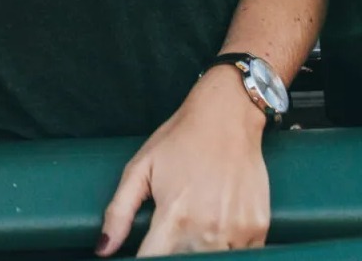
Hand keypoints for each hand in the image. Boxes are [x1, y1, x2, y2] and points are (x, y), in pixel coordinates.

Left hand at [96, 68, 270, 254]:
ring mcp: (236, 230)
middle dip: (174, 253)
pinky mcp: (258, 228)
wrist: (228, 115)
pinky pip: (241, 254)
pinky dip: (228, 248)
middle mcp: (206, 228)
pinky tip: (219, 226)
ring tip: (195, 224)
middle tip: (173, 230)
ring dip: (200, 250)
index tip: (147, 250)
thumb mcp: (140, 169)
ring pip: (213, 260)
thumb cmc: (180, 140)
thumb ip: (119, 212)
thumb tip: (103, 249)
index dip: (146, 260)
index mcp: (173, 216)